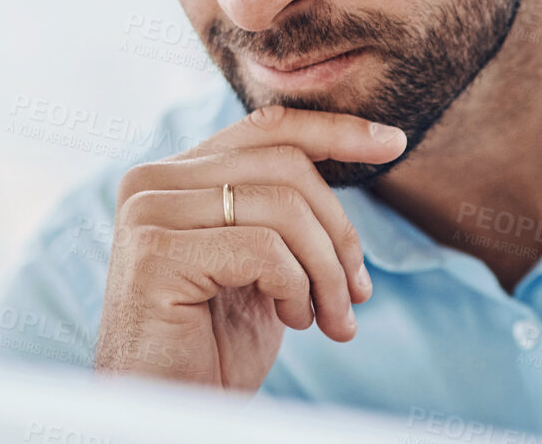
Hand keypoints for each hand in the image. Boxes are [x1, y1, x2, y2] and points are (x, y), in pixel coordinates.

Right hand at [93, 105, 407, 390]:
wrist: (170, 413)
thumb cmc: (212, 349)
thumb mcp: (260, 266)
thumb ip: (282, 211)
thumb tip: (361, 152)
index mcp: (174, 177)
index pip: (266, 129)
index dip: (334, 130)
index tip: (393, 142)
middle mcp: (152, 183)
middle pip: (285, 166)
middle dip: (340, 231)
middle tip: (358, 292)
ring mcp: (148, 215)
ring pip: (283, 208)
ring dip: (327, 271)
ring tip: (331, 318)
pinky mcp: (156, 255)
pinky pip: (264, 250)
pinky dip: (297, 288)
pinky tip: (293, 321)